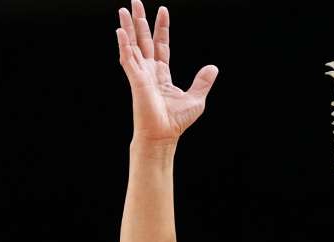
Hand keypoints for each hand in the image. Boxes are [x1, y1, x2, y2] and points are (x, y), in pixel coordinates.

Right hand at [115, 1, 217, 144]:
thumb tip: (213, 67)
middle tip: (135, 2)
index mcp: (162, 73)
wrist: (164, 135)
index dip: (162, 28)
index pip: (161, 45)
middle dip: (140, 20)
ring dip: (128, 27)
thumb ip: (202, 82)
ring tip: (124, 9)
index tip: (163, 10)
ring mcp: (140, 74)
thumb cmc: (176, 121)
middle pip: (143, 40)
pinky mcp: (135, 80)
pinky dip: (124, 44)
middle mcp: (149, 71)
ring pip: (132, 45)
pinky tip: (120, 31)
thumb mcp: (196, 99)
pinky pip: (127, 58)